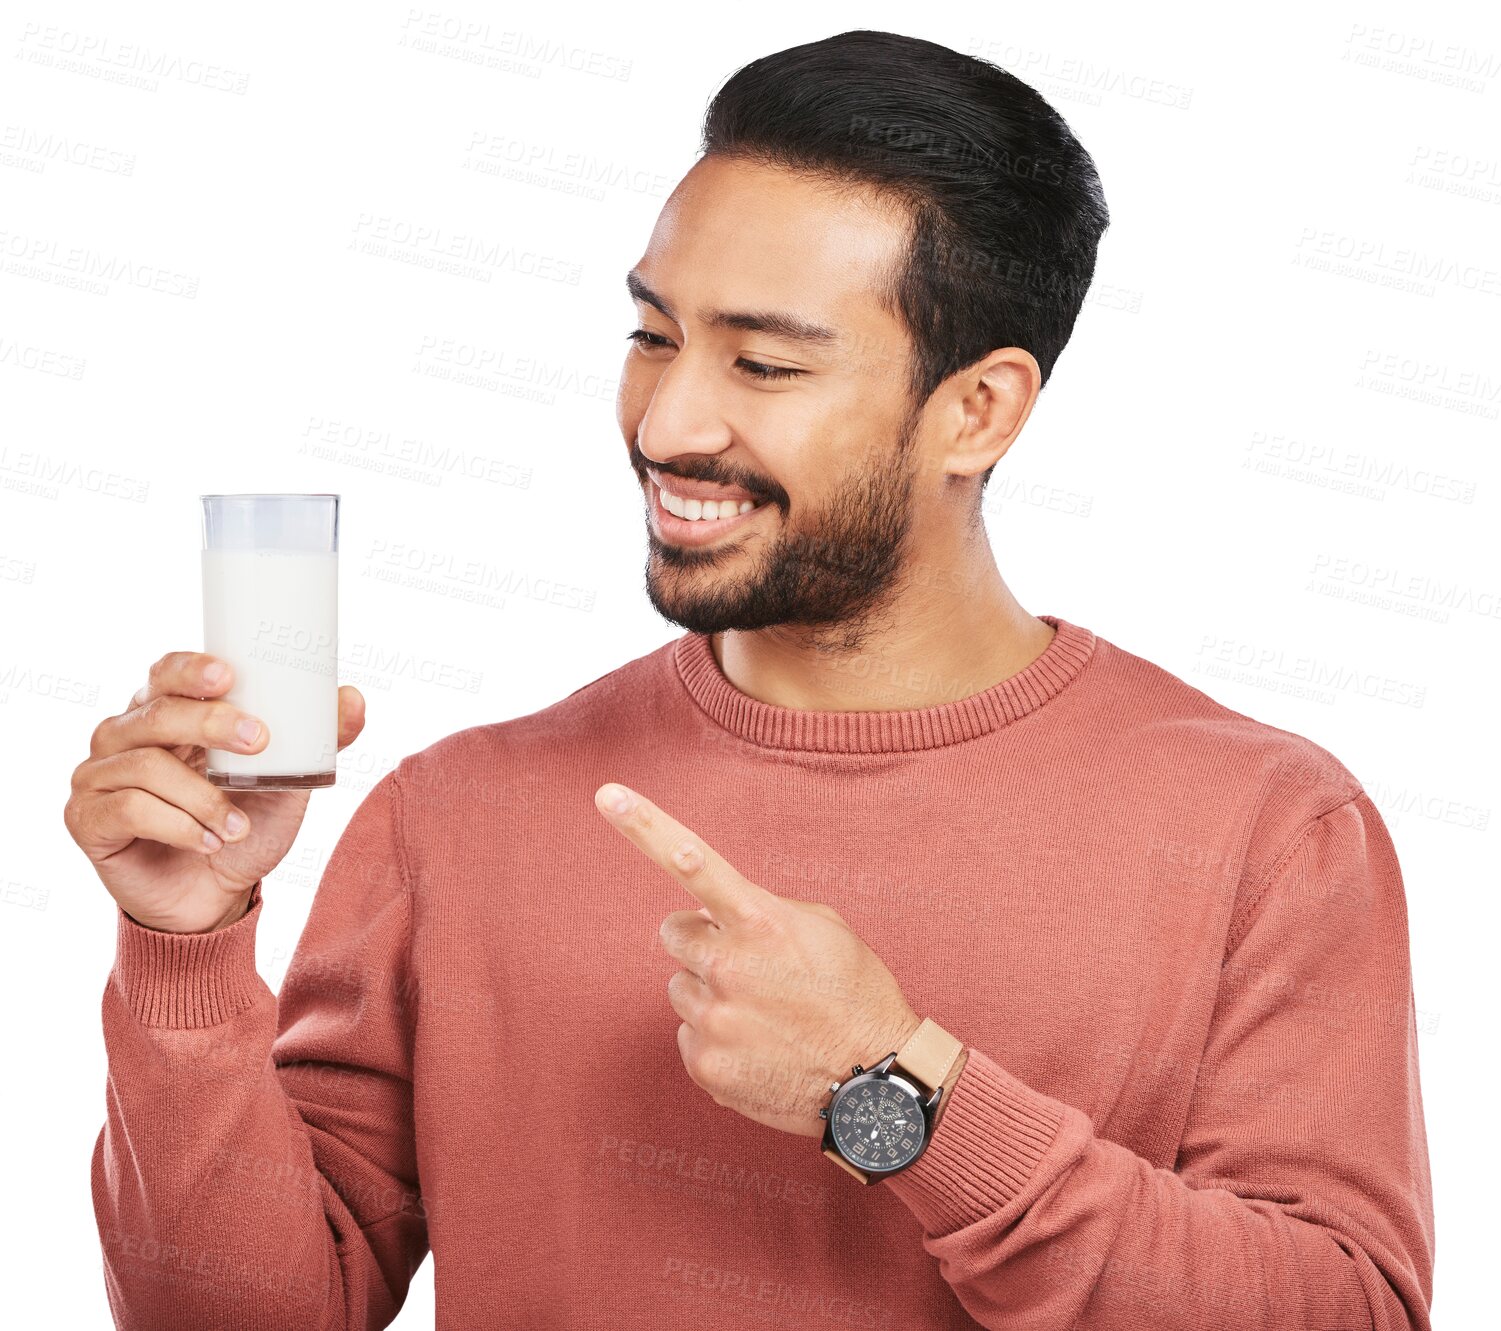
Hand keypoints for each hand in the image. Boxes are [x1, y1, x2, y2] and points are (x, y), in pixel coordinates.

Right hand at [63, 651, 365, 933]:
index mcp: (166, 713)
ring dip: (203, 797)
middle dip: (210, 722)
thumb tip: (354, 699)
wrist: (215, 899)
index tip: (230, 676)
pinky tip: (209, 842)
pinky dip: (178, 825)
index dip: (191, 669)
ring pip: (145, 764)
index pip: (166, 673)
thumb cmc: (245, 826)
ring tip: (238, 825)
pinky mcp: (87, 819)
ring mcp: (99, 776)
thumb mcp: (289, 782)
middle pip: (157, 712)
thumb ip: (318, 741)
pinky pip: (129, 808)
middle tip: (258, 743)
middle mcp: (123, 736)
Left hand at [594, 781, 921, 1136]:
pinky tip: (759, 1047)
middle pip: (674, 934)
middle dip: (701, 942)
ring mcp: (715, 1018)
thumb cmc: (855, 996)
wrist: (876, 1084)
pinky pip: (687, 1036)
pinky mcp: (706, 1065)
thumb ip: (763, 911)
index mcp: (761, 922)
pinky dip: (716, 1040)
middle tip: (746, 964)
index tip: (608, 796)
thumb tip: (715, 916)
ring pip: (681, 989)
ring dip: (711, 993)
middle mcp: (729, 966)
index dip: (646, 827)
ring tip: (764, 1013)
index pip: (693, 863)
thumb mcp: (824, 931)